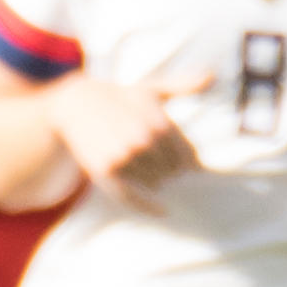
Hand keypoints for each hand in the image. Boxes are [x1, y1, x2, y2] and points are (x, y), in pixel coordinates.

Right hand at [50, 69, 211, 209]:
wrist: (74, 104)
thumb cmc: (118, 97)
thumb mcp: (150, 88)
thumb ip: (182, 85)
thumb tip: (212, 75)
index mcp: (160, 123)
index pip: (189, 156)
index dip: (190, 164)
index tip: (187, 167)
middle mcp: (144, 141)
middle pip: (173, 172)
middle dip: (172, 173)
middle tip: (164, 170)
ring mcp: (124, 157)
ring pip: (154, 184)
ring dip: (156, 184)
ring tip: (149, 174)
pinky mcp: (105, 170)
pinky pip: (132, 197)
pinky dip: (148, 207)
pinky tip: (161, 211)